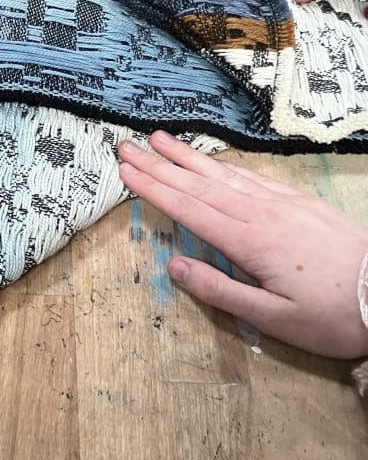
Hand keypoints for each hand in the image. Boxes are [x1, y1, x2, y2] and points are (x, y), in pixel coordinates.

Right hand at [118, 131, 367, 357]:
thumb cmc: (334, 317)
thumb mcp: (275, 319)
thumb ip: (221, 291)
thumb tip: (175, 265)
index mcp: (251, 243)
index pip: (190, 209)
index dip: (155, 189)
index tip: (126, 170)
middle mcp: (263, 214)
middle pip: (201, 184)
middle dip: (161, 165)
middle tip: (129, 145)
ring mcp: (284, 204)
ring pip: (226, 175)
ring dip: (189, 157)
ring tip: (162, 140)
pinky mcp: (302, 202)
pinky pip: (254, 177)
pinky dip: (226, 166)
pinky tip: (213, 161)